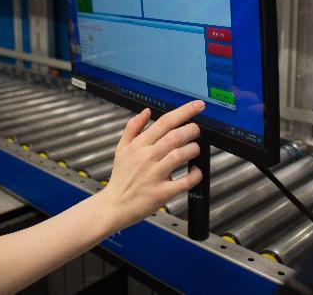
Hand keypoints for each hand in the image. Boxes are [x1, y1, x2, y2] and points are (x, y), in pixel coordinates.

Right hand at [96, 100, 204, 229]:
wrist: (114, 205)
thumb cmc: (121, 177)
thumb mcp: (121, 148)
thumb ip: (133, 128)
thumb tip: (146, 111)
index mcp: (139, 145)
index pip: (164, 122)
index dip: (184, 111)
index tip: (197, 106)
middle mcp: (147, 158)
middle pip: (174, 137)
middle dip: (192, 130)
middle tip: (196, 130)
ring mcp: (154, 175)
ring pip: (180, 155)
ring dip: (193, 149)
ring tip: (194, 149)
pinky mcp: (162, 193)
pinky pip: (184, 182)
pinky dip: (195, 174)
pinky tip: (195, 170)